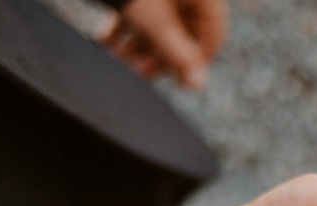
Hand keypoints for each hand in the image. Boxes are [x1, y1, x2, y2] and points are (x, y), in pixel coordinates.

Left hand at [102, 0, 227, 89]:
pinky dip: (124, 26)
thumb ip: (178, 55)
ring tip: (114, 58)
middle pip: (182, 31)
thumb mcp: (157, 23)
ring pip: (158, 21)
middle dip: (156, 54)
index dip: (196, 62)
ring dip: (136, 44)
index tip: (176, 80)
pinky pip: (140, 9)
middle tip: (137, 74)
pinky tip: (104, 39)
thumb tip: (198, 86)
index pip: (213, 36)